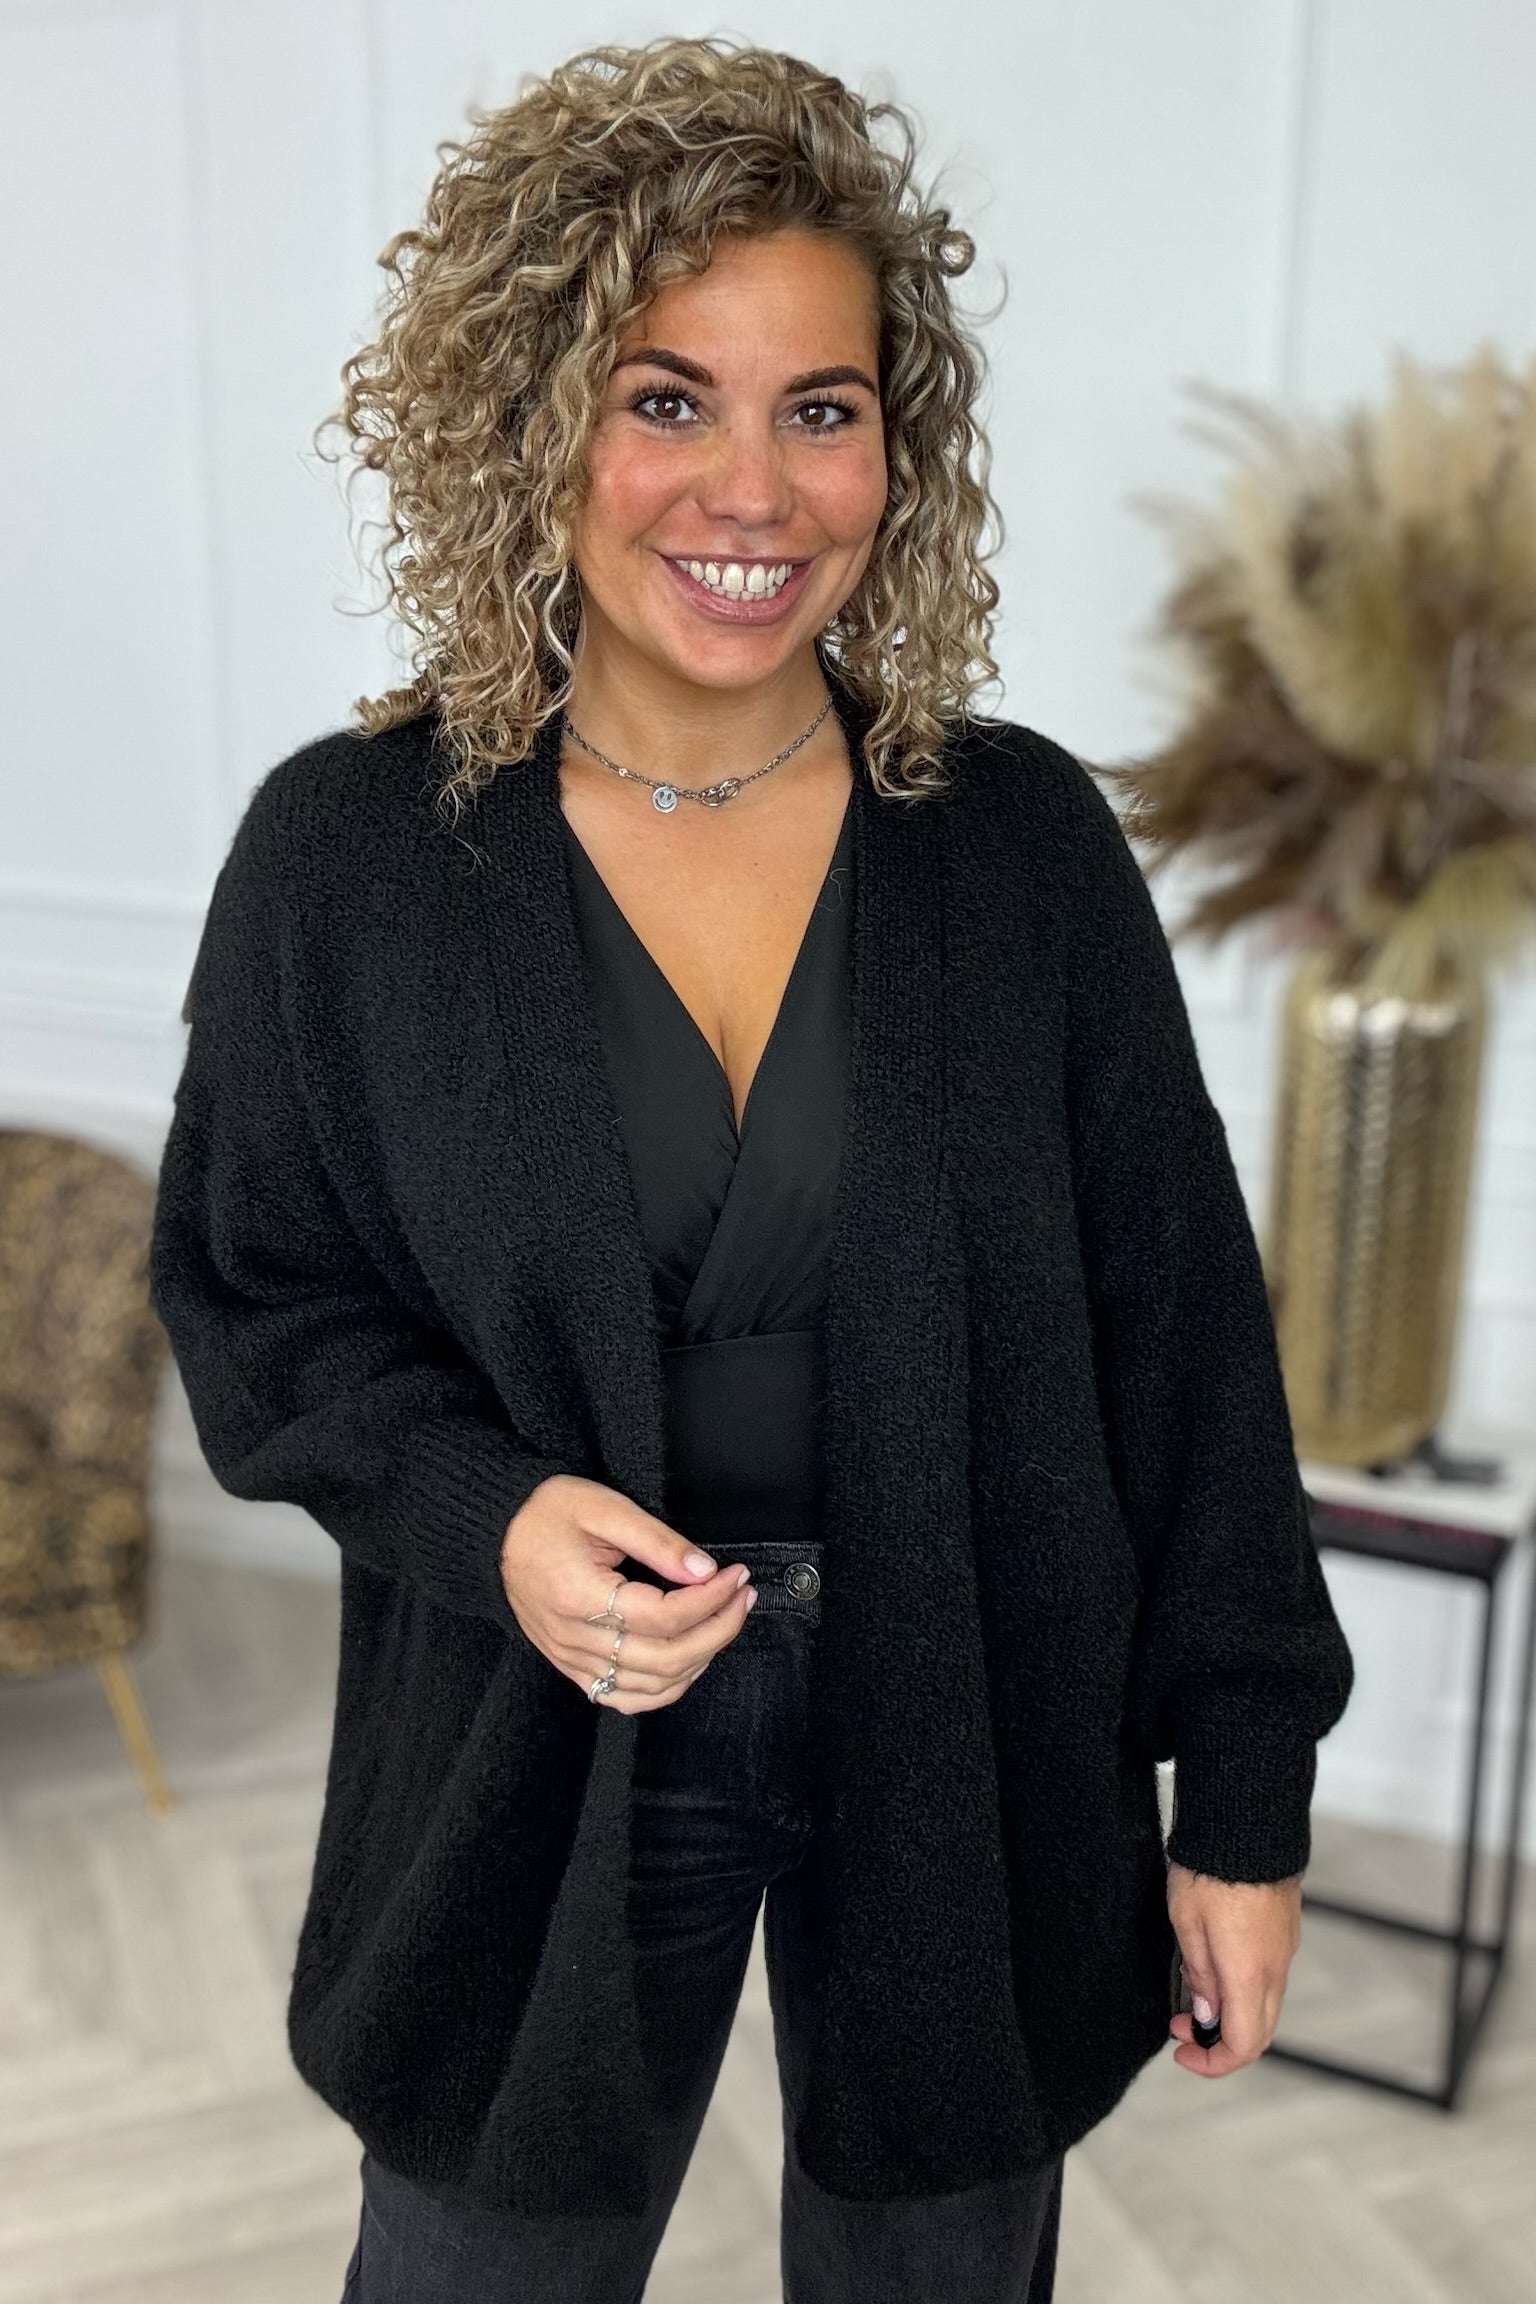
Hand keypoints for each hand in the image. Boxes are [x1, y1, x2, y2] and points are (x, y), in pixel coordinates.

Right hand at [499, 1473, 756, 1710]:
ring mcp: (572, 1660)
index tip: (736, 1575)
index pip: (665, 1616)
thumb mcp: (604, 1508)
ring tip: (723, 1623)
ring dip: (699, 1661)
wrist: (496, 1533)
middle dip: (718, 1631)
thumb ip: (657, 1541)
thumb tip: (706, 1571)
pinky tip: (688, 1659)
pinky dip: (664, 1688)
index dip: (711, 1601)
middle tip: (742, 1597)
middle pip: (666, 1659)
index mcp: (580, 1596)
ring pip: (651, 1688)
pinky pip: (624, 1698)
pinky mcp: (572, 1668)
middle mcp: (575, 1639)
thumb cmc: (546, 1513)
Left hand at [1166, 1858, 1303, 2076]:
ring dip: (1232, 2015)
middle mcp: (1275, 1968)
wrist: (1247, 1822)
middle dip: (1220, 2044)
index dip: (1213, 2063)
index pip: (1243, 2044)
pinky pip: (1270, 1978)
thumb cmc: (1210, 1868)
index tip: (1182, 2051)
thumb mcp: (1186, 1922)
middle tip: (1181, 2028)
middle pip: (1259, 2032)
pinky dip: (1244, 1991)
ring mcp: (1284, 1949)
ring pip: (1266, 2005)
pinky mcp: (1285, 1932)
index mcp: (1248, 1973)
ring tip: (1193, 1995)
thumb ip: (1199, 1974)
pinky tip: (1215, 1969)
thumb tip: (1205, 2016)